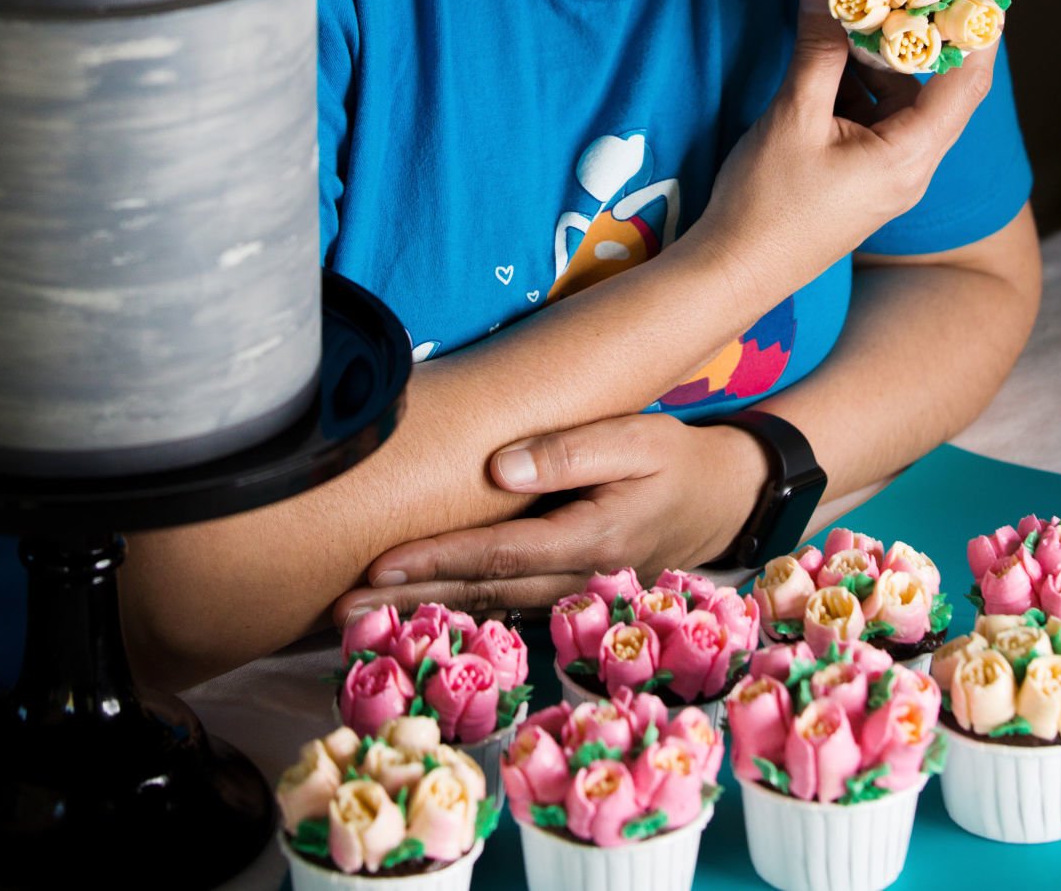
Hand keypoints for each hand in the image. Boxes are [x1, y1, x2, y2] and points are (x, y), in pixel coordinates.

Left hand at [331, 415, 765, 624]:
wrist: (723, 501)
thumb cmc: (674, 461)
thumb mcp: (634, 439)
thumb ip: (568, 451)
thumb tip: (497, 468)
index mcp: (587, 539)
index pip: (496, 554)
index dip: (436, 561)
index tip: (379, 565)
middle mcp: (572, 579)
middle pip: (478, 594)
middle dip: (407, 604)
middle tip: (337, 612)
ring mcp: (569, 593)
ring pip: (484, 608)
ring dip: (422, 614)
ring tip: (355, 619)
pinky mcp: (565, 590)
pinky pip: (501, 605)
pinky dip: (454, 611)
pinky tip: (414, 612)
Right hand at [691, 0, 997, 312]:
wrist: (733, 269)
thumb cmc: (767, 202)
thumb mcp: (793, 115)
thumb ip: (817, 49)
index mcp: (910, 155)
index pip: (964, 82)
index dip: (974, 30)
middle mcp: (910, 165)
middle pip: (932, 87)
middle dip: (918, 34)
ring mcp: (885, 173)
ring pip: (897, 99)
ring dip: (877, 56)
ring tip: (854, 8)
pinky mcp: (858, 175)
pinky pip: (870, 117)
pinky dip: (855, 82)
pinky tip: (827, 53)